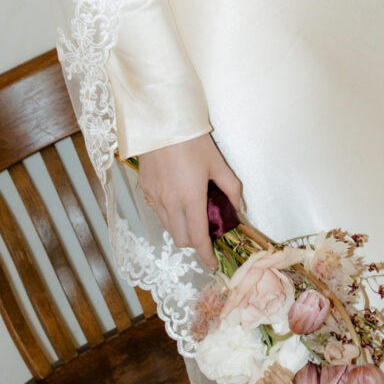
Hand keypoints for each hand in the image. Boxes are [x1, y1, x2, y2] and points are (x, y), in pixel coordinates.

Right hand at [135, 133, 244, 266]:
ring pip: (167, 226)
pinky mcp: (144, 188)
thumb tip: (238, 207)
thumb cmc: (193, 140)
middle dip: (193, 243)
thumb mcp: (218, 163)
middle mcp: (170, 203)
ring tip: (190, 212)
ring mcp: (154, 197)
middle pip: (180, 239)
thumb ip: (230, 188)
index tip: (212, 262)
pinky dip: (168, 212)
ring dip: (180, 227)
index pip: (198, 238)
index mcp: (191, 198)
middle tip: (205, 231)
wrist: (161, 121)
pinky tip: (176, 196)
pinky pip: (157, 210)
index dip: (206, 255)